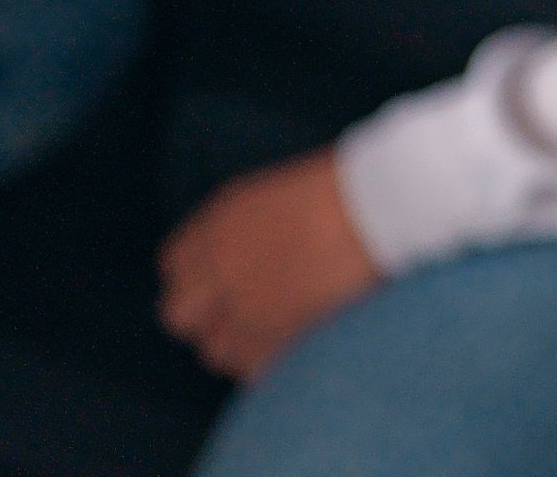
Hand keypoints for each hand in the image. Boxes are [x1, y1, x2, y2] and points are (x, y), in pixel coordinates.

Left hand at [158, 147, 383, 383]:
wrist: (381, 204)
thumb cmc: (350, 189)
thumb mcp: (279, 194)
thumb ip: (249, 230)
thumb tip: (249, 260)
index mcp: (219, 220)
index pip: (174, 265)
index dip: (200, 279)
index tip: (224, 284)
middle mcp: (219, 262)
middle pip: (178, 314)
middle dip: (206, 318)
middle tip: (244, 314)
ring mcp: (242, 301)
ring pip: (212, 350)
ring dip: (238, 345)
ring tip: (276, 332)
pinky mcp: (271, 333)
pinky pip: (250, 369)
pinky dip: (267, 364)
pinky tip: (294, 345)